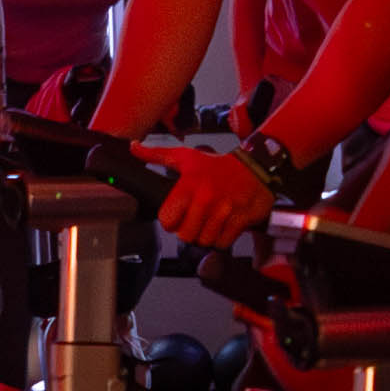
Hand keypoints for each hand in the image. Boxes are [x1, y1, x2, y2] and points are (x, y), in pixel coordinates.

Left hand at [160, 145, 275, 247]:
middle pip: (185, 236)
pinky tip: (223, 225)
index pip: (167, 220)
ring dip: (206, 235)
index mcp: (189, 185)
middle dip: (189, 231)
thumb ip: (157, 155)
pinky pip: (223, 243)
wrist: (255, 168)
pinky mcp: (240, 220)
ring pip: (204, 241)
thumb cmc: (217, 166)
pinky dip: (222, 238)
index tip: (176, 217)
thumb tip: (134, 147)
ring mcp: (224, 211)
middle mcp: (205, 199)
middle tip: (195, 221)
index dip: (170, 222)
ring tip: (210, 222)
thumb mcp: (186, 157)